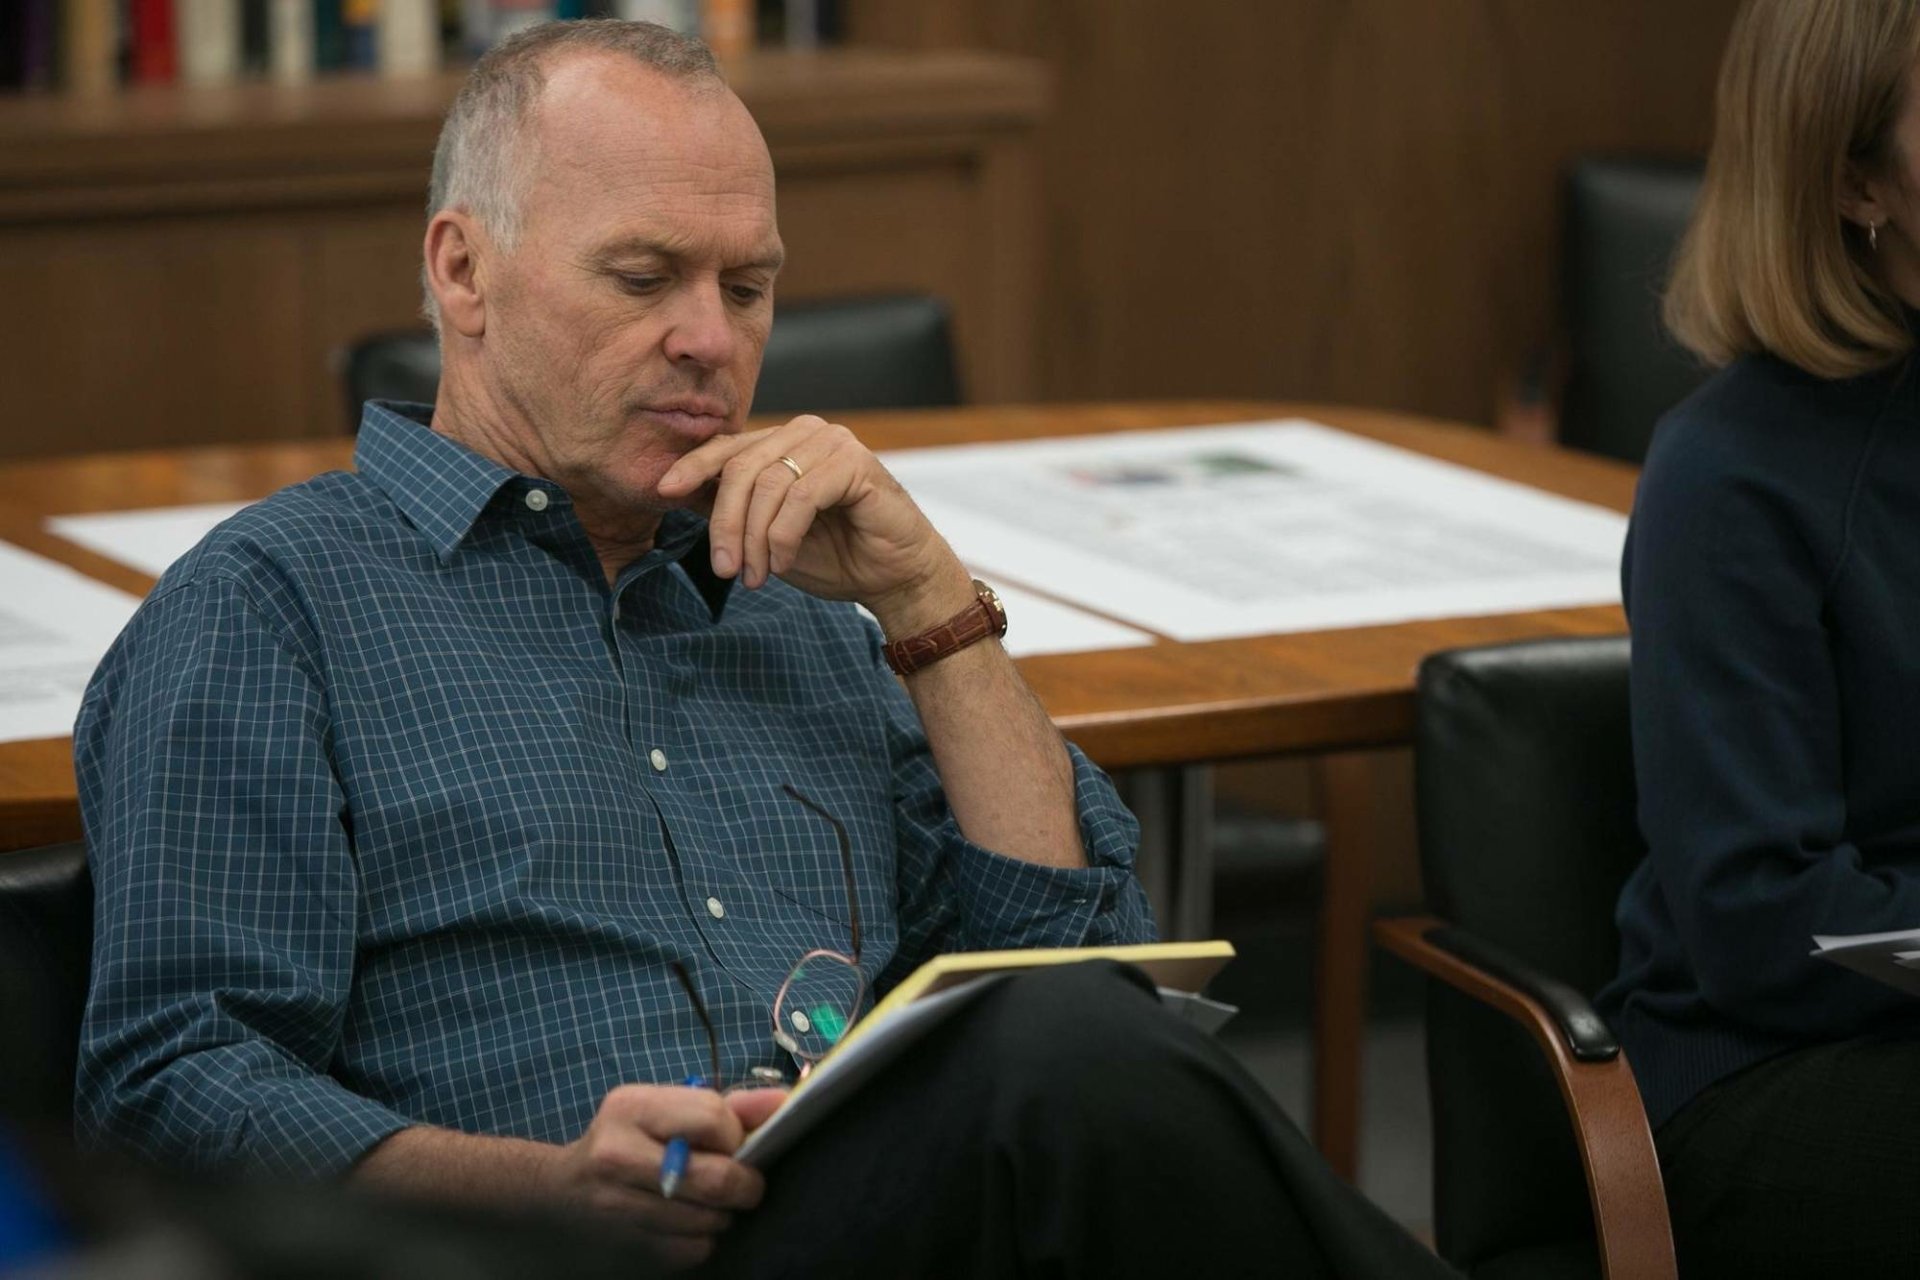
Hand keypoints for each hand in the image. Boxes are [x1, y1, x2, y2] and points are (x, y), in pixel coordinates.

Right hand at [552, 1082, 784, 1269]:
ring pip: (710, 1221)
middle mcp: (618, 1155)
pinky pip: (693, 1251)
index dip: (737, 1135)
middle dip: (747, 1185)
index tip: (733, 1143)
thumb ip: (727, 1105)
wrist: (559, 1191)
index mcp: (632, 1108)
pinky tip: (689, 1224)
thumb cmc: (627, 1139)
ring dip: (724, 1215)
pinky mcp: (625, 1246)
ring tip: (712, 1202)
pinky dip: (703, 1240)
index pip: (714, 1119)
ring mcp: (618, 1206)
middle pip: (717, 1179)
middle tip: (746, 1184)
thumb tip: (785, 1102)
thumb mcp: (665, 1109)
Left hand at [654, 415, 975, 633]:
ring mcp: (832, 443)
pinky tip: (782, 563)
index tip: (663, 492)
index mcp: (784, 445)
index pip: (728, 448)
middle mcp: (806, 433)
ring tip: (756, 575)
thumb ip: (732, 510)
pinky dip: (783, 535)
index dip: (693, 467)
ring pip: (767, 483)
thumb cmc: (835, 555)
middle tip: (724, 568)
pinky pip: (800, 496)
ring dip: (754, 537)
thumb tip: (677, 495)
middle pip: (741, 468)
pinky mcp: (854, 463)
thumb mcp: (766, 536)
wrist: (894, 577)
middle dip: (725, 523)